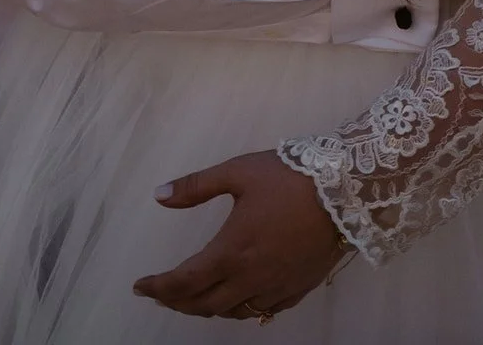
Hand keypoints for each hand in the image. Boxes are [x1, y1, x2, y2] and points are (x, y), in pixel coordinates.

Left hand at [132, 150, 347, 321]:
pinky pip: (261, 310)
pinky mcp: (297, 290)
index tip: (140, 287)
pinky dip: (240, 308)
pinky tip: (236, 298)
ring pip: (233, 312)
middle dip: (177, 301)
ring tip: (192, 295)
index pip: (185, 282)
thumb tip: (159, 196)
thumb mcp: (236, 172)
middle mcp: (251, 278)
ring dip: (207, 307)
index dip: (159, 288)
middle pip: (205, 304)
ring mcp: (276, 288)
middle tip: (160, 292)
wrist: (342, 190)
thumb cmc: (286, 176)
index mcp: (231, 251)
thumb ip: (195, 187)